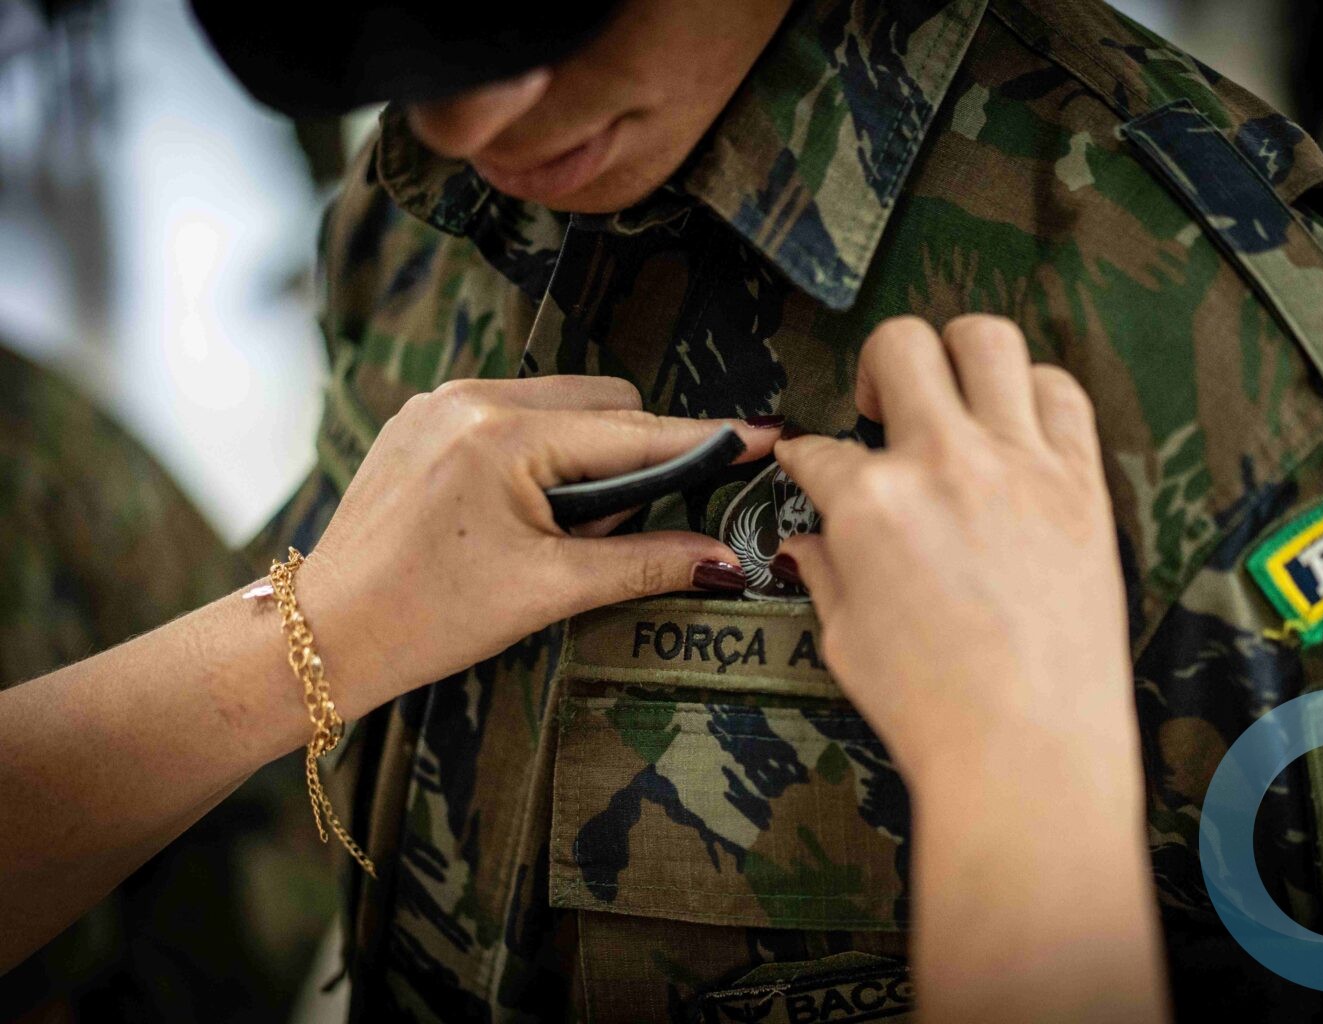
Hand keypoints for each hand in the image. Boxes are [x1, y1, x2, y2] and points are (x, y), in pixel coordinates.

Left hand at [297, 375, 779, 712]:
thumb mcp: (549, 591)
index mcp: (504, 435)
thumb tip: (726, 559)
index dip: (706, 440)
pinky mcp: (424, 415)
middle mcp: (473, 396)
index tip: (767, 434)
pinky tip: (521, 510)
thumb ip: (645, 563)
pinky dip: (542, 450)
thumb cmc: (429, 618)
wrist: (322, 633)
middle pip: (605, 403)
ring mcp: (442, 400)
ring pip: (562, 403)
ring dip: (588, 454)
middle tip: (616, 530)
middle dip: (634, 458)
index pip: (635, 433)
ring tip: (558, 529)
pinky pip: (515, 411)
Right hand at [773, 315, 1164, 1021]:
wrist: (1029, 752)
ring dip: (959, 356)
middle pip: (901, 346)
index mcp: (870, 503)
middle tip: (883, 410)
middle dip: (878, 367)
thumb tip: (811, 540)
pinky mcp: (1081, 481)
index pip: (820, 448)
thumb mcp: (845, 640)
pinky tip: (1017, 427)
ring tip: (955, 398)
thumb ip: (825, 571)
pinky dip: (1034, 392)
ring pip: (988, 339)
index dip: (807, 456)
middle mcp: (943, 462)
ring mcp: (1019, 463)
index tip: (813, 462)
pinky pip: (1063, 393)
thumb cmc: (934, 710)